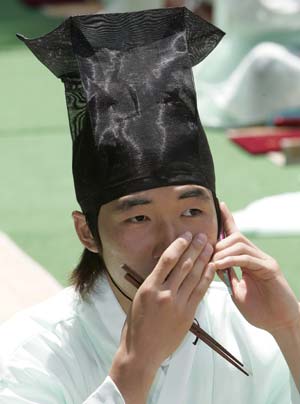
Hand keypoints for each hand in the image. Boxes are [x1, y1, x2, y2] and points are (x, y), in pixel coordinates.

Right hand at [110, 232, 214, 402]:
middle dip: (195, 248)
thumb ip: (153, 282)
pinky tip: (211, 267)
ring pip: (194, 276)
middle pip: (184, 265)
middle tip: (203, 235)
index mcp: (149, 287)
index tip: (186, 235)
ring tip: (210, 247)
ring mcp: (178, 304)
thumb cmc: (136, 325)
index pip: (167, 260)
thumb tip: (166, 266)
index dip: (179, 245)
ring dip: (203, 259)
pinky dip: (206, 278)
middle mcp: (164, 294)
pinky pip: (200, 292)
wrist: (142, 353)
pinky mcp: (188, 315)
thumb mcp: (139, 298)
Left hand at [212, 202, 299, 333]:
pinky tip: (220, 265)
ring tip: (212, 262)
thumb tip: (212, 263)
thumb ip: (226, 276)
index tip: (219, 205)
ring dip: (222, 252)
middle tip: (205, 254)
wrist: (280, 324)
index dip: (227, 219)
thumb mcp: (236, 290)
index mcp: (248, 259)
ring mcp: (264, 261)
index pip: (236, 235)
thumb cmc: (259, 310)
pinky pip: (247, 258)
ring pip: (240, 244)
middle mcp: (257, 256)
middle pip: (235, 236)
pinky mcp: (270, 269)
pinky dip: (231, 260)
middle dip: (217, 243)